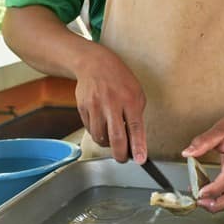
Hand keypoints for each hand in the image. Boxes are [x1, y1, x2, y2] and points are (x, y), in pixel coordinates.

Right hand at [75, 46, 146, 162]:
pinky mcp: (83, 108)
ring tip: (112, 138)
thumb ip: (136, 116)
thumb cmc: (119, 80)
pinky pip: (90, 130)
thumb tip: (135, 142)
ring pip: (100, 137)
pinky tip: (102, 125)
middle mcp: (112, 103)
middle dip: (120, 154)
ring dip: (107, 144)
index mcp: (130, 99)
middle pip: (116, 137)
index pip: (135, 127)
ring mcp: (95, 106)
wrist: (94, 64)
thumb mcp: (136, 94)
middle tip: (123, 158)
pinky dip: (98, 134)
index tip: (140, 159)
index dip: (138, 146)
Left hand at [182, 115, 223, 212]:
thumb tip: (187, 152)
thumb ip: (203, 142)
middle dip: (218, 204)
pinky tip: (206, 192)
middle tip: (200, 203)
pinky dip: (219, 196)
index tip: (200, 193)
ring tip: (202, 201)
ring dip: (218, 203)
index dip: (214, 189)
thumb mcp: (219, 130)